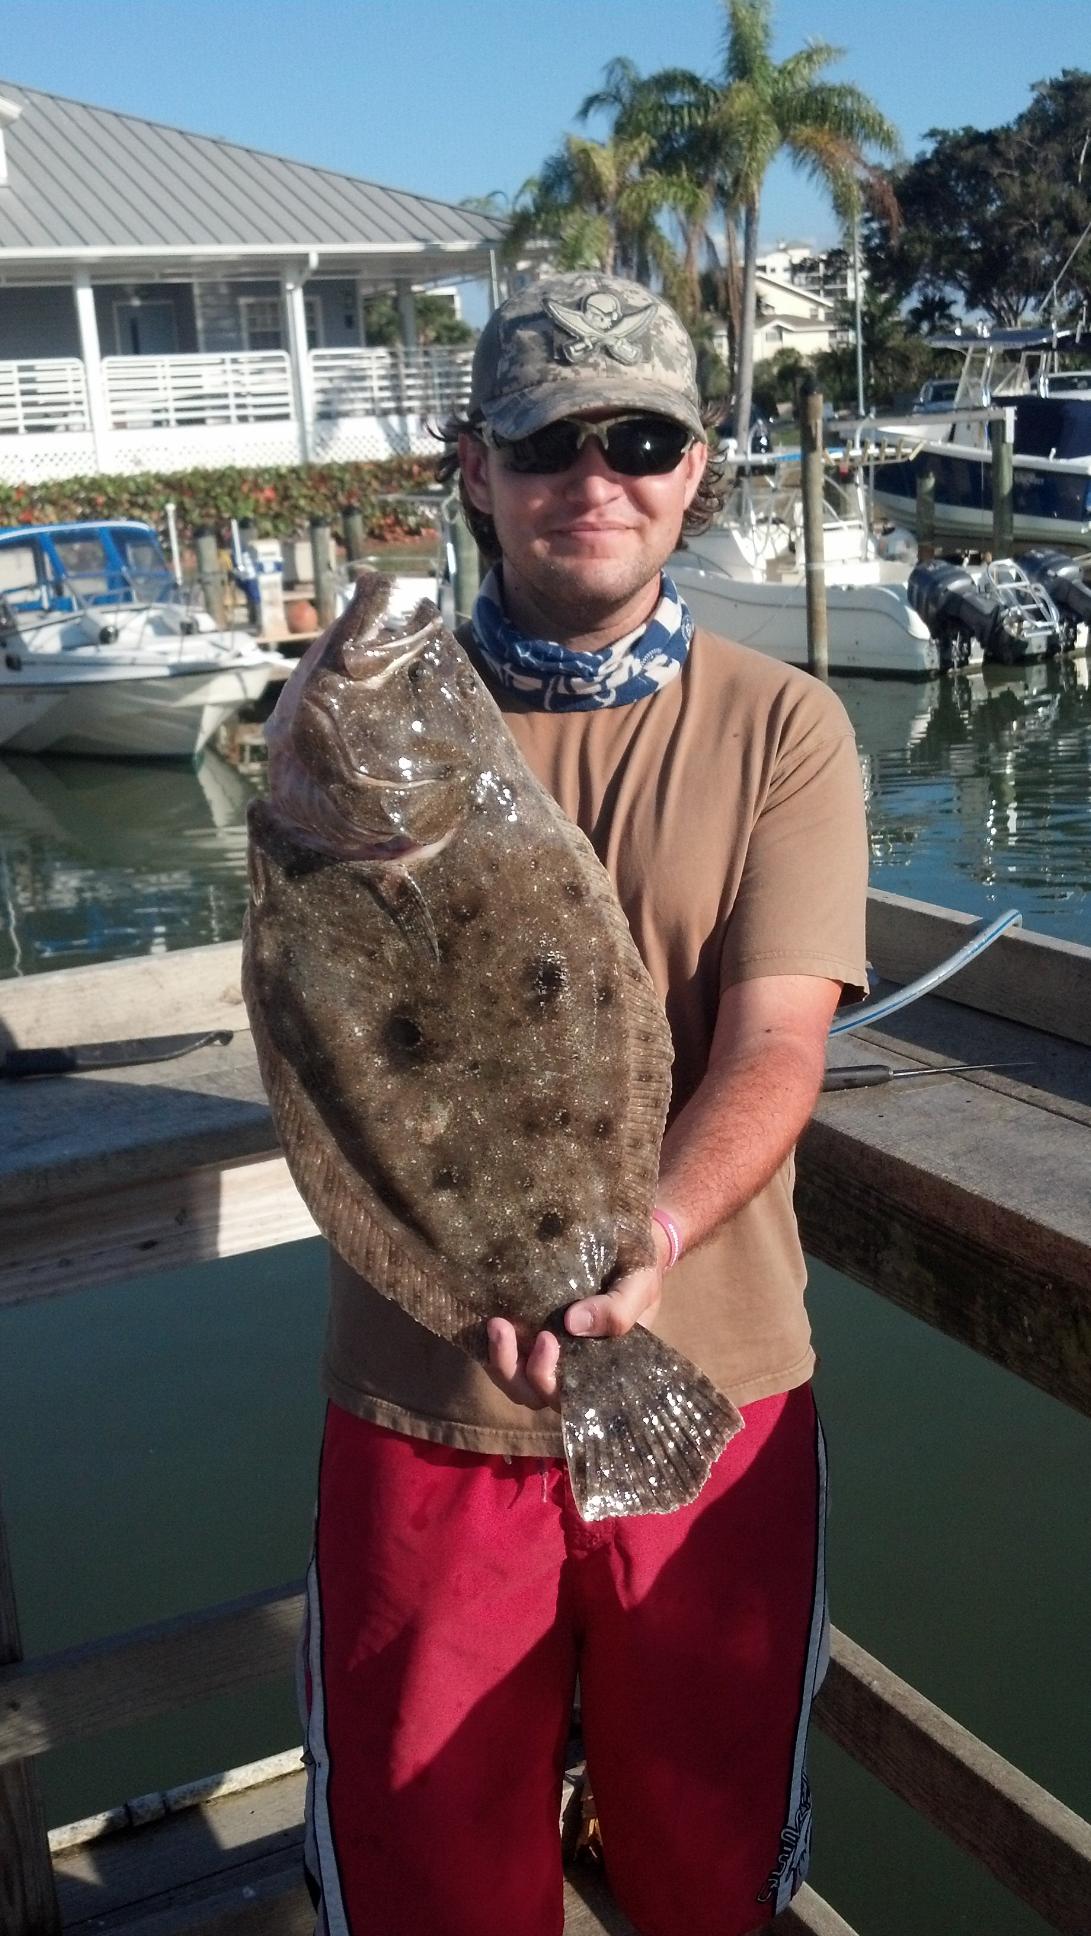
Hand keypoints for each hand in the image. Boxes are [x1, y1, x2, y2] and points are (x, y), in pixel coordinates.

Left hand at [485, 1222, 669, 1412]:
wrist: (627, 1243)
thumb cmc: (638, 1272)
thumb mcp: (639, 1287)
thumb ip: (618, 1310)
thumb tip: (573, 1324)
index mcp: (600, 1368)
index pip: (572, 1398)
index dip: (552, 1382)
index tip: (547, 1340)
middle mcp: (570, 1367)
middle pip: (534, 1394)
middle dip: (515, 1370)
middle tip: (506, 1329)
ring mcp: (545, 1352)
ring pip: (514, 1380)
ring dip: (500, 1359)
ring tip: (496, 1323)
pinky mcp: (526, 1333)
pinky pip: (502, 1355)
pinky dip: (491, 1346)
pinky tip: (488, 1318)